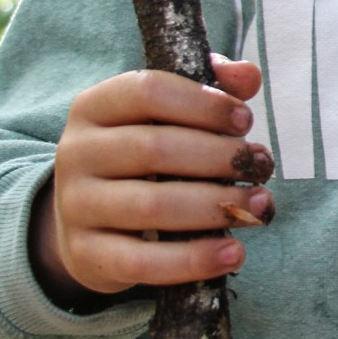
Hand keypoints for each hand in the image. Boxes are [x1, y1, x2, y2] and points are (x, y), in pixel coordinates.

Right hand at [31, 54, 273, 306]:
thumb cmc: (143, 159)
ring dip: (217, 207)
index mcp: (94, 107)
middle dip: (220, 158)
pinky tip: (233, 253)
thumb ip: (210, 87)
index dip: (203, 104)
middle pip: (154, 148)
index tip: (244, 121)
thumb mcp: (166, 116)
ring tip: (258, 207)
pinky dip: (193, 260)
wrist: (87, 222)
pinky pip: (142, 262)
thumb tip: (248, 76)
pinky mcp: (86, 255)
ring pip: (152, 207)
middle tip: (260, 166)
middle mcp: (76, 153)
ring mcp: (76, 206)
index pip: (147, 90)